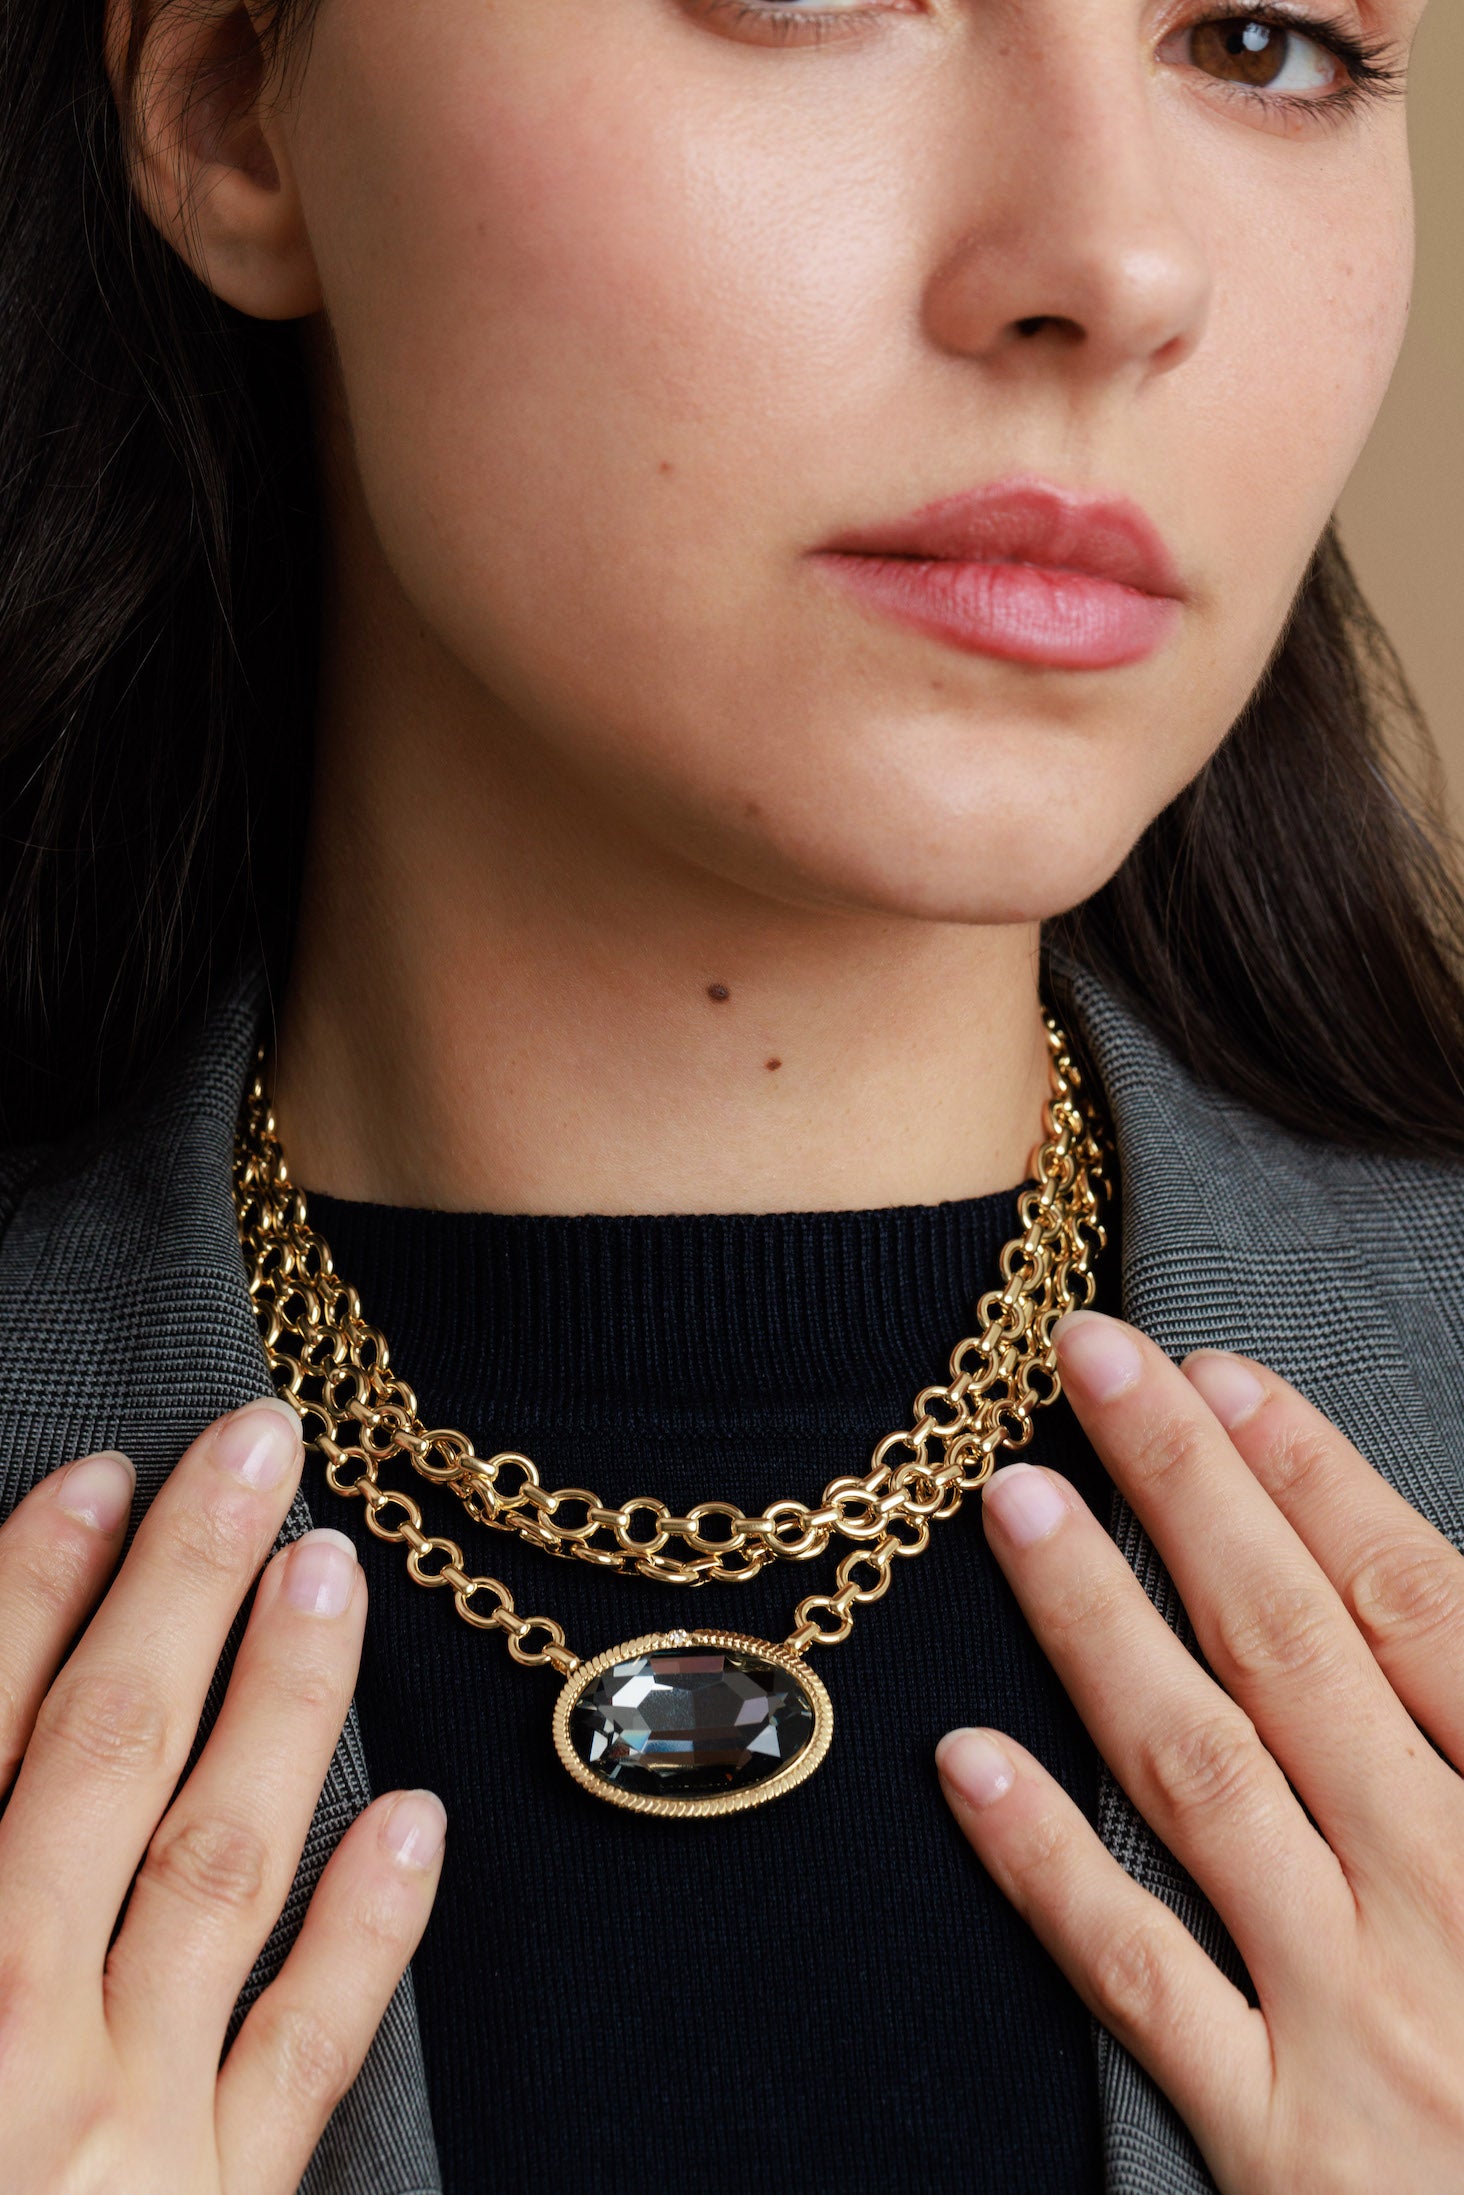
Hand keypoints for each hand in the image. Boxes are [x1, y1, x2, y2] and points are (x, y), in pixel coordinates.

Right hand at [0, 1399, 444, 2193]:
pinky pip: (307, 2063)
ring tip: (337, 1569)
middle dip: (179, 1591)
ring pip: (218, 1873)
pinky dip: (368, 1935)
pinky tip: (417, 1816)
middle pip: (103, 1770)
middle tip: (256, 1445)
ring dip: (283, 1707)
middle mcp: (10, 2048)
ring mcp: (127, 2143)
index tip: (97, 1477)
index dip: (27, 1601)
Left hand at [936, 1309, 1463, 2194]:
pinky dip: (1050, 1864)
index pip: (1416, 1612)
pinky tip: (967, 1762)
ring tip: (1017, 1504)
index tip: (1219, 1375)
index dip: (1315, 1481)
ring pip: (1204, 1777)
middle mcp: (1454, 1904)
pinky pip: (1144, 1981)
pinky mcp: (1283, 2150)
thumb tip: (1416, 1594)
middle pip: (1296, 1653)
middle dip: (1189, 1492)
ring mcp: (1361, 2024)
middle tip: (1091, 1362)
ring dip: (1101, 1627)